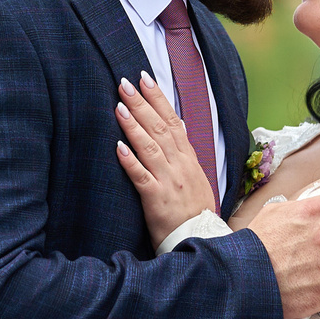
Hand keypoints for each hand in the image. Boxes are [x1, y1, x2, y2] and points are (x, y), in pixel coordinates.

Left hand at [110, 74, 216, 245]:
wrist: (201, 240)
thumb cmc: (193, 209)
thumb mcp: (195, 176)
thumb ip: (183, 152)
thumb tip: (175, 125)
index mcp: (188, 158)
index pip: (173, 121)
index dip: (158, 99)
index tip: (145, 78)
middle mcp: (179, 165)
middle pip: (159, 128)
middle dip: (141, 103)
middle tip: (124, 83)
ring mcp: (169, 181)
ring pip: (150, 147)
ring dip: (133, 125)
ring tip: (119, 106)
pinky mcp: (156, 198)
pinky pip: (141, 177)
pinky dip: (130, 161)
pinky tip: (118, 147)